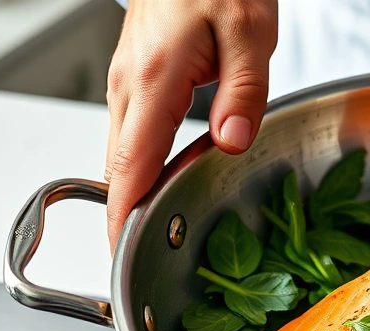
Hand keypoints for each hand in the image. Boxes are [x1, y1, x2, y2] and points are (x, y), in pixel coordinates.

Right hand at [104, 0, 277, 249]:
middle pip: (119, 165)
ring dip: (133, 190)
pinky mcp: (138, 74)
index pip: (130, 164)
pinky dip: (140, 162)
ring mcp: (129, 78)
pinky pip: (132, 130)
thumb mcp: (250, 31)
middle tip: (137, 260)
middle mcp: (131, 82)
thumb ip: (243, 93)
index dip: (125, 214)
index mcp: (155, 78)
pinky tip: (162, 179)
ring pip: (122, 149)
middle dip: (124, 214)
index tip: (124, 255)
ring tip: (150, 231)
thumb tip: (232, 143)